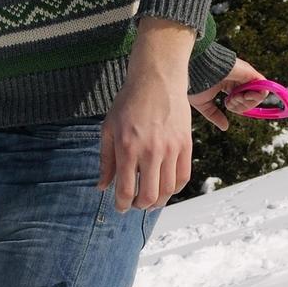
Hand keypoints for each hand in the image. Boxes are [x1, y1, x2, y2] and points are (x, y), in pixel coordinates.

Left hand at [102, 20, 199, 209]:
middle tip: (135, 204)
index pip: (125, 189)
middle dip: (139, 206)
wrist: (156, 79)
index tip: (120, 207)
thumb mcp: (109, 129)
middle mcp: (150, 151)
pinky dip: (174, 188)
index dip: (121, 205)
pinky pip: (183, 176)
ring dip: (158, 201)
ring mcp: (171, 148)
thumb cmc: (129, 102)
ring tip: (151, 199)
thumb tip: (102, 187)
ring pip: (167, 189)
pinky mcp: (185, 144)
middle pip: (148, 196)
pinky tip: (166, 187)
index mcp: (127, 147)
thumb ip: (106, 160)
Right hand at [190, 57, 266, 130]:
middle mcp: (239, 80)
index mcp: (228, 85)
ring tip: (234, 97)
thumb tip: (225, 127)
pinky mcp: (251, 73)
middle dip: (241, 106)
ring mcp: (245, 75)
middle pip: (250, 100)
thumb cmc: (195, 83)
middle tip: (229, 100)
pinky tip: (243, 95)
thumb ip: (215, 115)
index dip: (237, 107)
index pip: (242, 101)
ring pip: (258, 96)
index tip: (227, 105)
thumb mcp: (204, 104)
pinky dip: (255, 96)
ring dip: (246, 102)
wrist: (196, 70)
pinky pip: (263, 87)